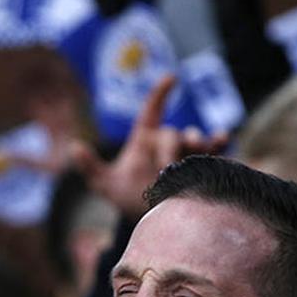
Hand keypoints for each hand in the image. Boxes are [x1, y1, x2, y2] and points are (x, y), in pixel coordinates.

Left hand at [68, 74, 227, 216]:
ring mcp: (184, 153)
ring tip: (196, 150)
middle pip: (172, 133)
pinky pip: (213, 150)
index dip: (160, 93)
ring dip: (196, 141)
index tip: (171, 78)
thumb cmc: (126, 196)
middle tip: (165, 168)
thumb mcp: (105, 184)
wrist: (146, 219)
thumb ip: (90, 167)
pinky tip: (223, 138)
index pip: (152, 109)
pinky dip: (219, 142)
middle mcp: (166, 142)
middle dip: (170, 147)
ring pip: (194, 138)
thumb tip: (73, 148)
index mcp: (144, 138)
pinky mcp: (201, 166)